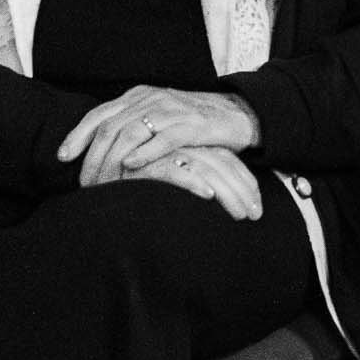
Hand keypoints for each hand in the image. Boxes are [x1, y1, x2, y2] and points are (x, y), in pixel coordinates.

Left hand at [58, 86, 260, 187]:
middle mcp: (152, 99)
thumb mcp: (157, 117)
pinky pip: (164, 139)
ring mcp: (172, 110)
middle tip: (85, 184)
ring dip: (112, 162)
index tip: (63, 157)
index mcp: (140, 95)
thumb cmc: (192, 122)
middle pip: (110, 127)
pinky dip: (144, 153)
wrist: (236, 114)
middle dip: (92, 158)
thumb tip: (98, 149)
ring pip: (131, 133)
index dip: (78, 135)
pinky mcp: (193, 125)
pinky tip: (131, 167)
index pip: (100, 113)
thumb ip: (131, 125)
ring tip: (104, 184)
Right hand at [129, 144, 263, 221]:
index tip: (257, 208)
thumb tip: (221, 199)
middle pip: (222, 163)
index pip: (226, 160)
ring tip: (243, 213)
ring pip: (206, 167)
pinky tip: (208, 195)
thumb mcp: (172, 177)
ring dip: (228, 191)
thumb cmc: (137, 182)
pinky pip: (173, 170)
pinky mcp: (143, 162)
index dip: (245, 182)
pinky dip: (192, 181)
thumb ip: (194, 181)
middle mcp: (180, 145)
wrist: (103, 179)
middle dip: (243, 189)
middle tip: (256, 215)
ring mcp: (163, 151)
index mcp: (190, 146)